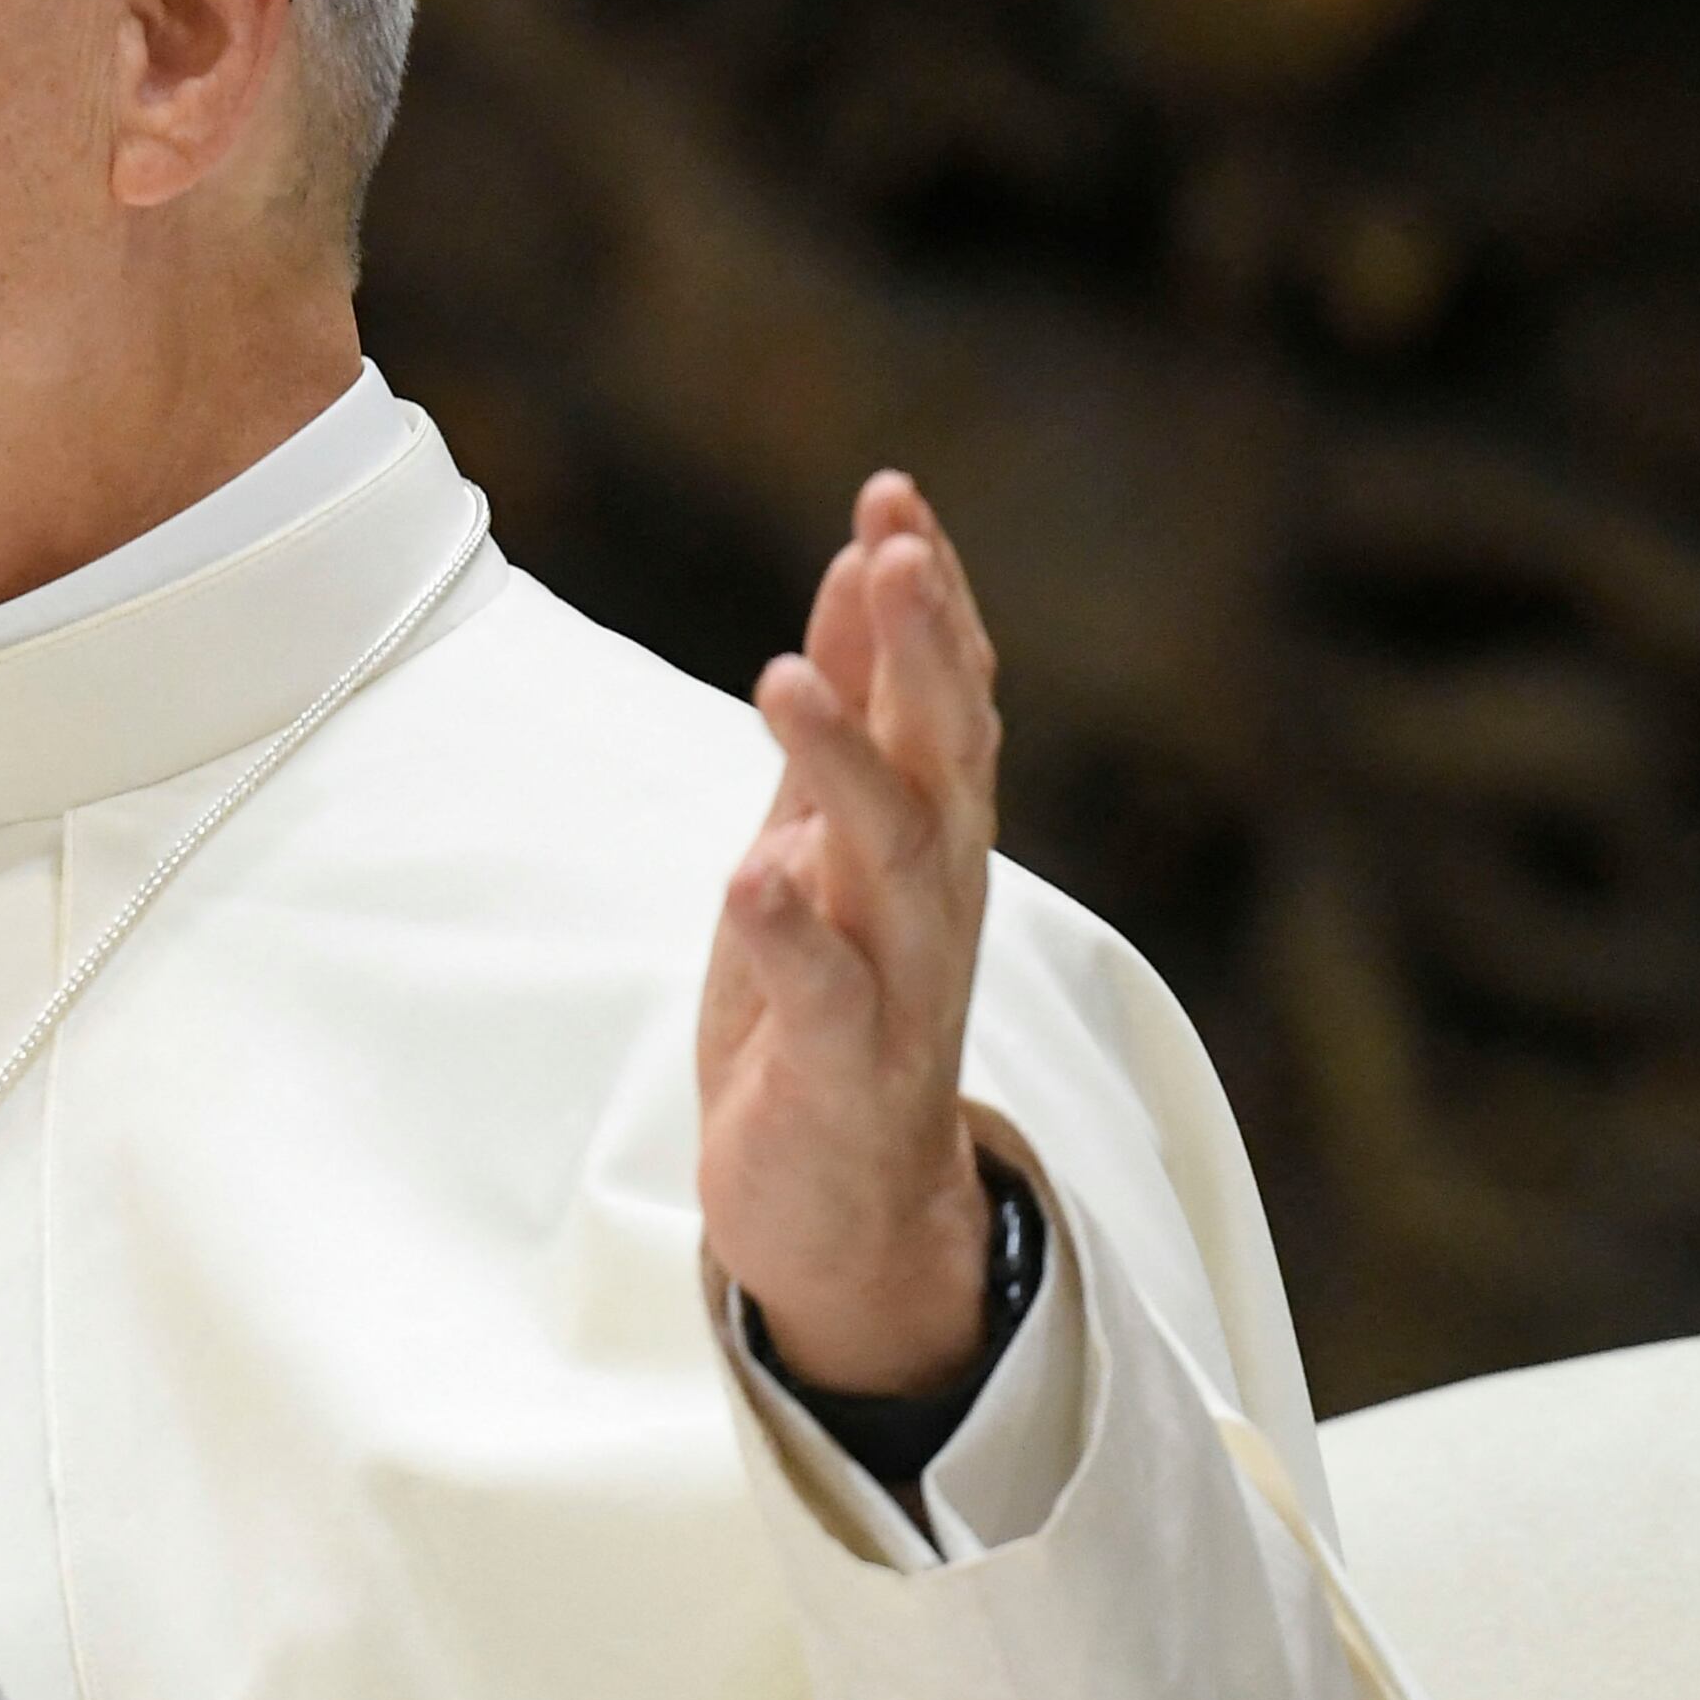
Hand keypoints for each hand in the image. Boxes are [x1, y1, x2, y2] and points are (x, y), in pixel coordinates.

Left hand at [697, 473, 1000, 1397]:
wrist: (847, 1204)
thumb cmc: (832, 1004)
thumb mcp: (825, 837)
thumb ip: (850, 716)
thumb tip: (858, 571)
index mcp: (929, 834)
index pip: (945, 695)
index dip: (927, 599)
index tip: (893, 495)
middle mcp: (932, 895)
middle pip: (942, 757)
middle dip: (920, 652)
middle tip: (891, 550)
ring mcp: (898, 983)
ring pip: (888, 860)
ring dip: (842, 766)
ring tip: (784, 678)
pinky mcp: (841, 1069)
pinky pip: (825, 994)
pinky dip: (791, 933)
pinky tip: (753, 875)